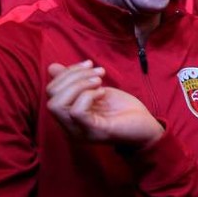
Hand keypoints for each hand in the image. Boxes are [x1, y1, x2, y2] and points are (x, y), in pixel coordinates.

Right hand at [46, 60, 163, 147]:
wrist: (146, 126)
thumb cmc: (122, 109)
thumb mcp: (96, 90)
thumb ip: (76, 81)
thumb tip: (53, 67)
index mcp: (68, 115)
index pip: (51, 91)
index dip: (68, 73)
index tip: (88, 64)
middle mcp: (69, 126)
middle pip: (51, 97)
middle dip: (73, 76)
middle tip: (97, 73)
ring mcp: (79, 131)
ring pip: (57, 105)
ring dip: (80, 84)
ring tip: (100, 81)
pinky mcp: (93, 132)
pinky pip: (77, 112)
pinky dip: (88, 96)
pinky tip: (103, 92)